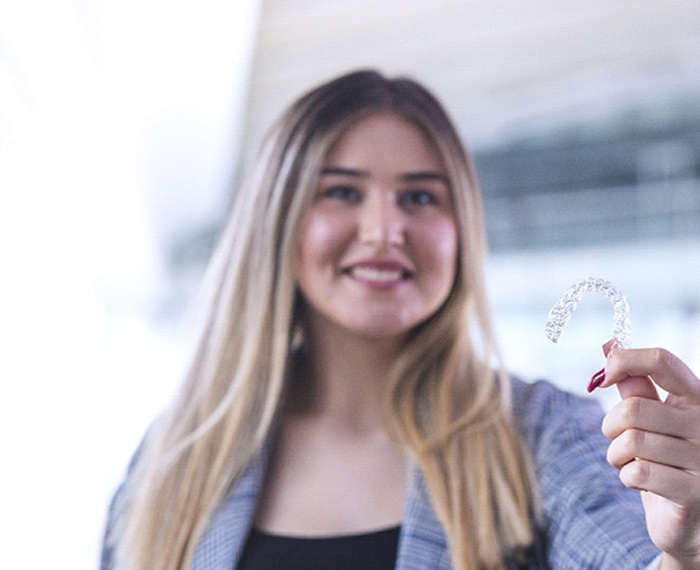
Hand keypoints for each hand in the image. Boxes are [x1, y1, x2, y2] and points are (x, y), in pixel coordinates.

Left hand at [599, 343, 699, 567]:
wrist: (690, 519)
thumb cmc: (666, 460)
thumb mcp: (651, 419)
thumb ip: (635, 383)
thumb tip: (610, 344)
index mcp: (696, 398)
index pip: (662, 361)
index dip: (625, 360)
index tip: (604, 375)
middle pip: (633, 408)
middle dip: (611, 427)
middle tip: (619, 440)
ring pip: (631, 442)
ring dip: (617, 456)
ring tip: (630, 463)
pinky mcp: (695, 493)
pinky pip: (639, 473)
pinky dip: (627, 477)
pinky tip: (640, 482)